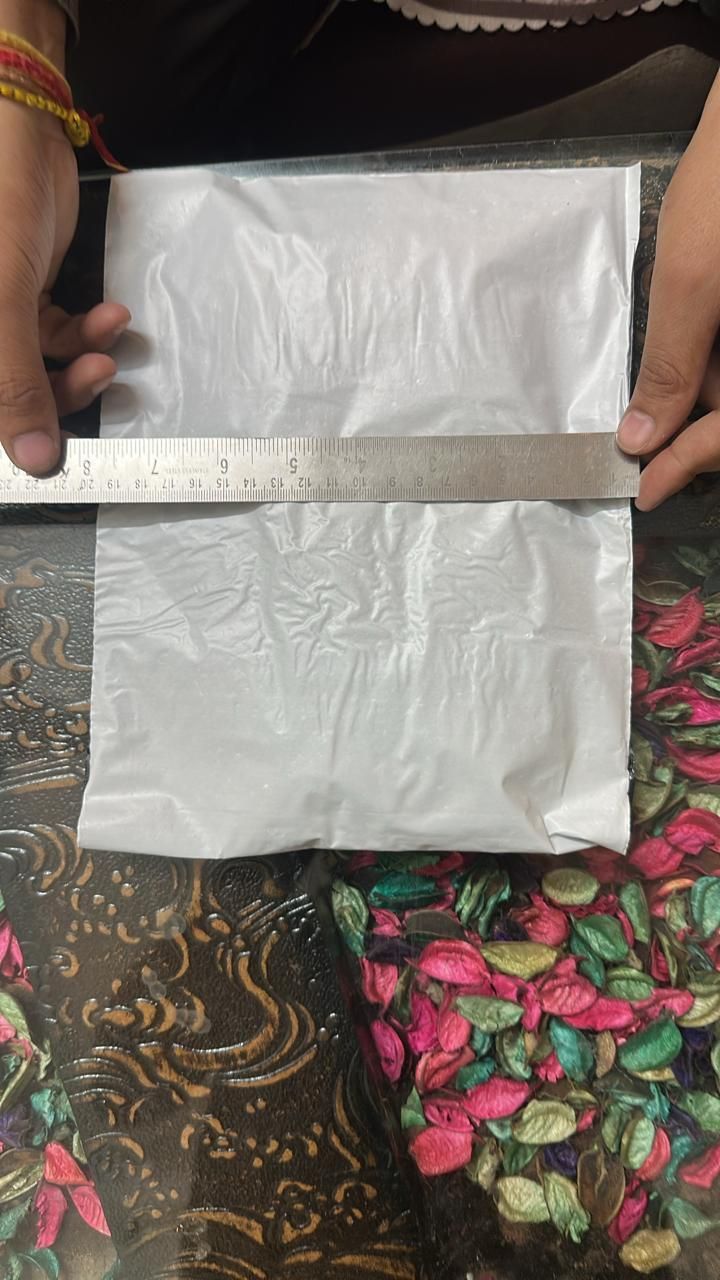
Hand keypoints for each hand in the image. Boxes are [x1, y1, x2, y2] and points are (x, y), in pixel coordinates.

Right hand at [0, 0, 128, 474]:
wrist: (17, 122)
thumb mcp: (2, 301)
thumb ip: (17, 381)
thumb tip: (34, 459)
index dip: (13, 437)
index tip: (55, 456)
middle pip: (10, 396)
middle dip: (58, 396)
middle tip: (98, 382)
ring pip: (38, 369)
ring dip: (82, 366)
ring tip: (110, 347)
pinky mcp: (21, 293)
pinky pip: (55, 335)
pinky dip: (88, 334)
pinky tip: (112, 316)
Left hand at [617, 73, 719, 509]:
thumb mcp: (692, 281)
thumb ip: (669, 366)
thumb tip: (643, 439)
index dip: (686, 467)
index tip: (643, 491)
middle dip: (694, 438)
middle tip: (645, 452)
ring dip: (701, 402)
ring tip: (659, 404)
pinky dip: (712, 366)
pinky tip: (695, 354)